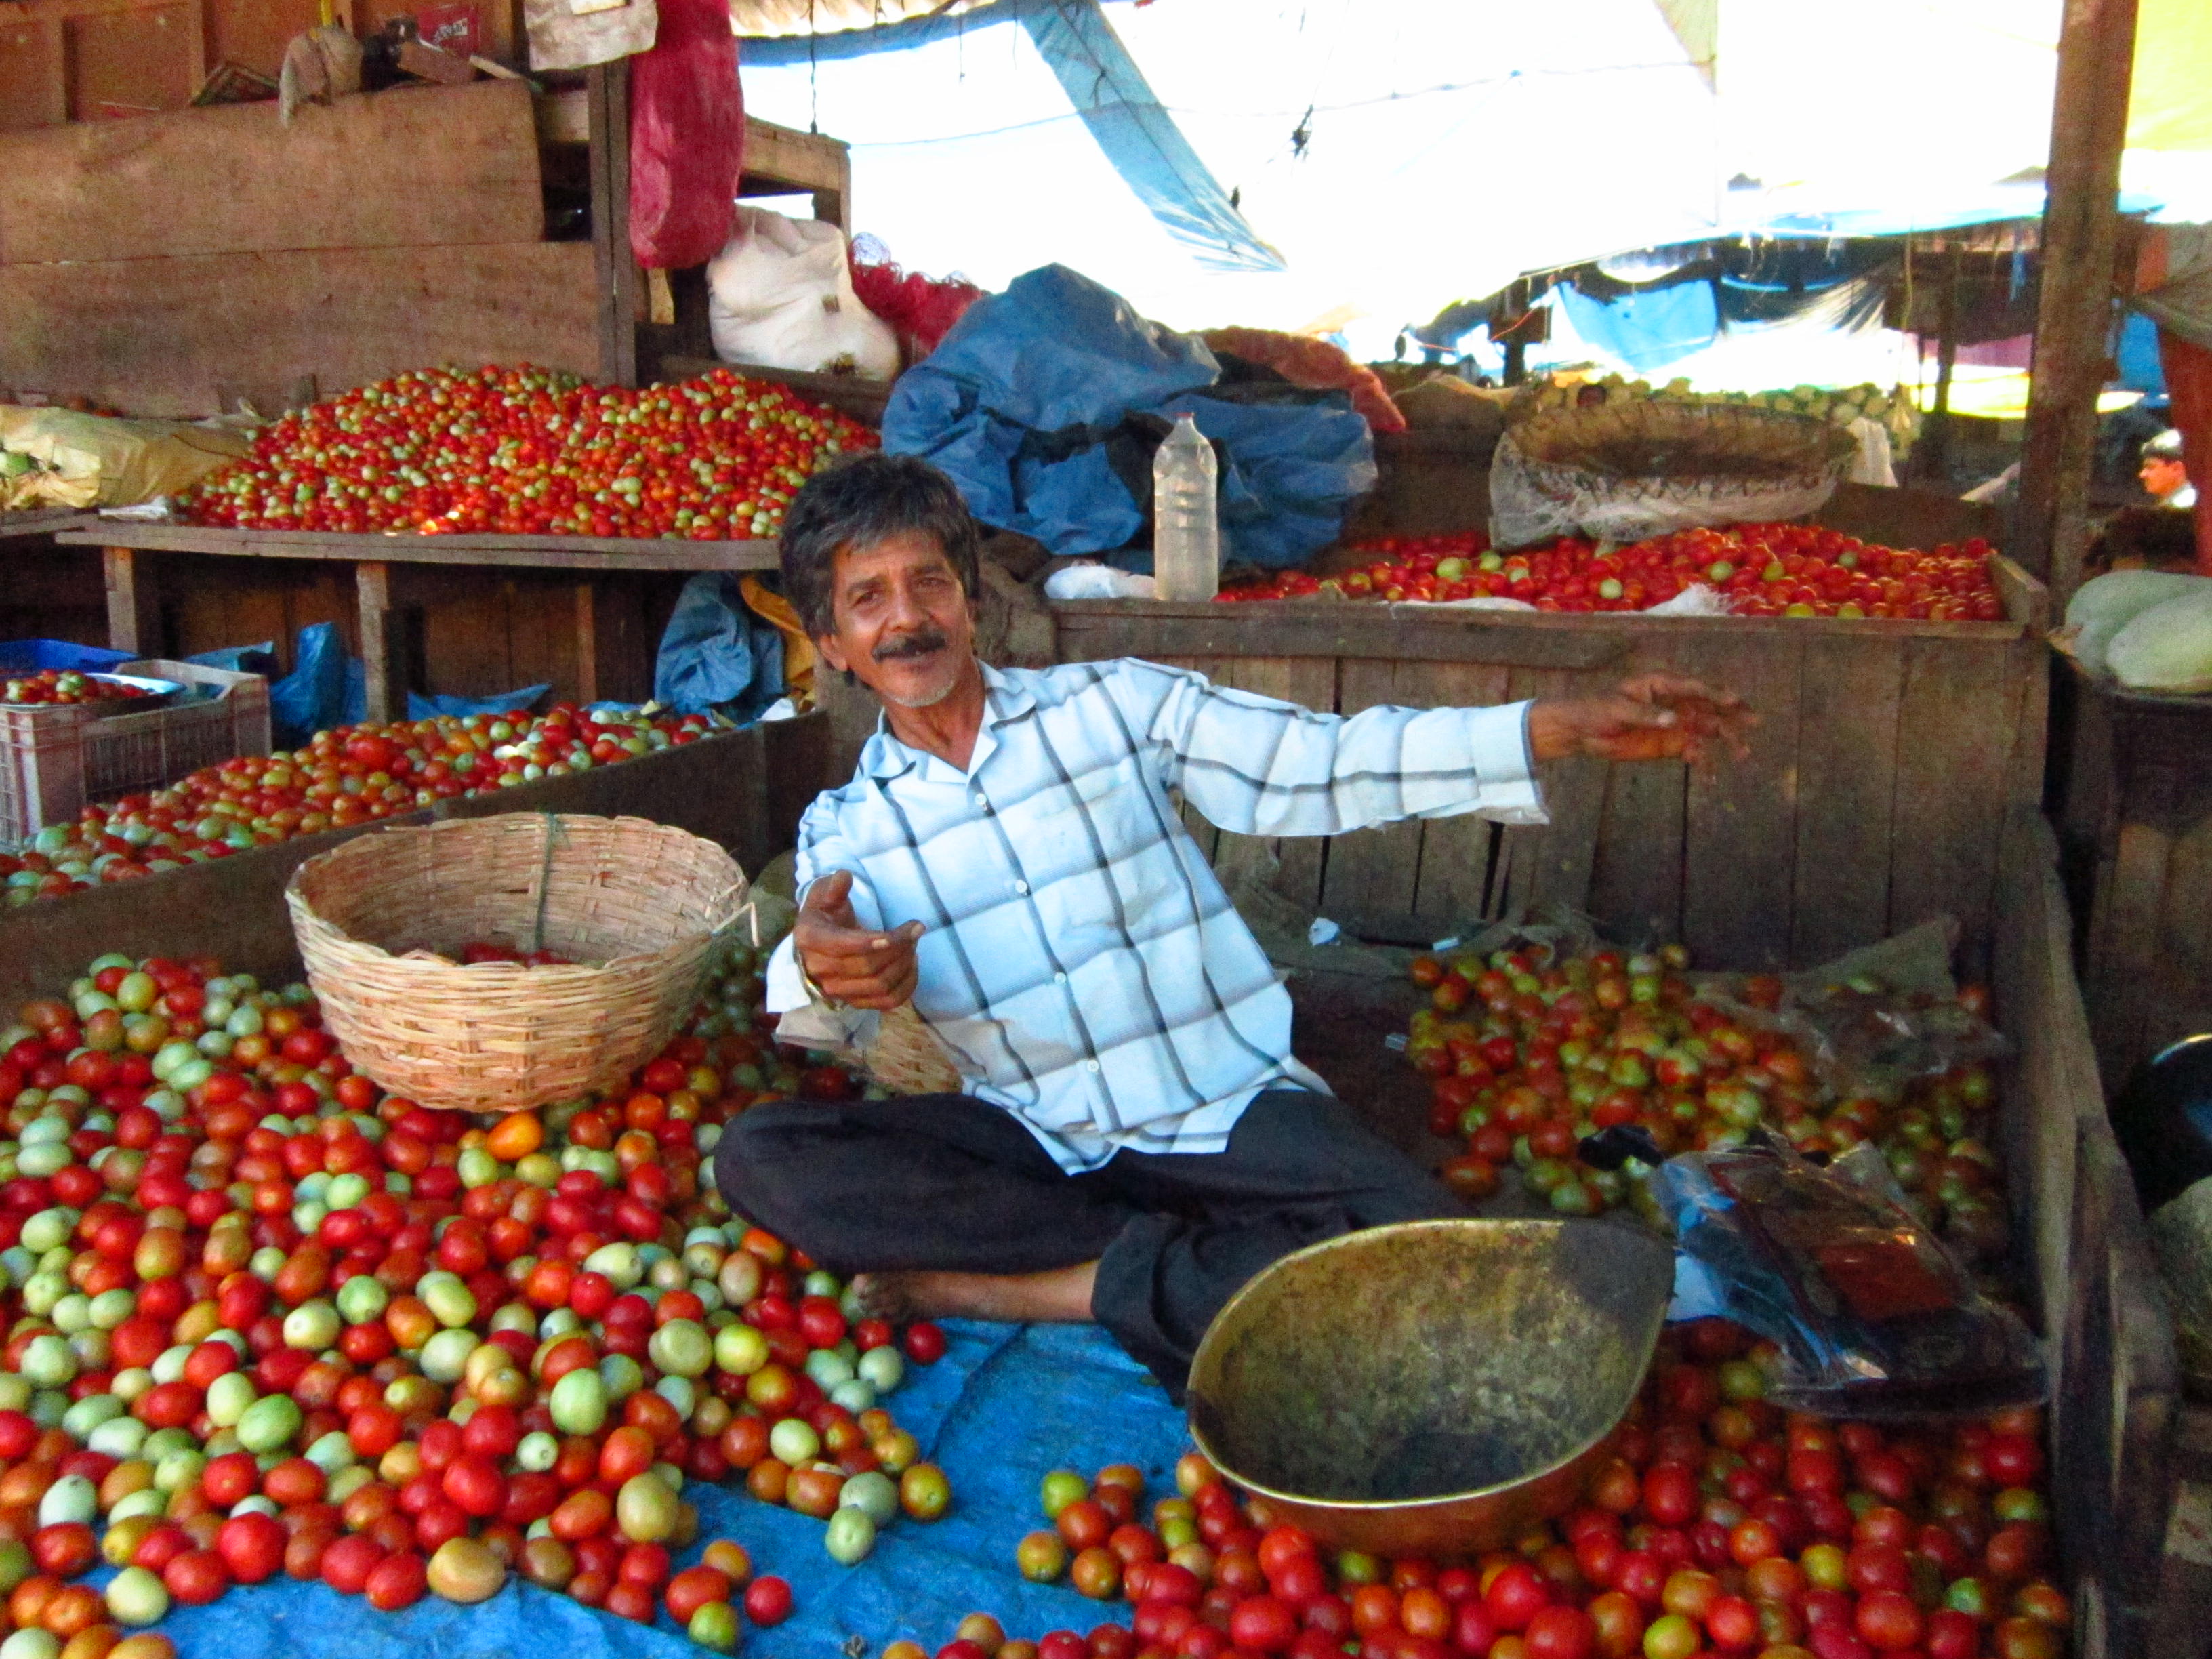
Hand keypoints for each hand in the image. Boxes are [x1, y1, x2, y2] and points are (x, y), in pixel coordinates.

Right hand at [793, 870, 922, 1010]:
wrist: (818, 943)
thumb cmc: (825, 914)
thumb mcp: (824, 895)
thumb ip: (834, 887)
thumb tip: (843, 876)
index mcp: (809, 938)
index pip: (846, 945)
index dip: (879, 940)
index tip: (908, 929)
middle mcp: (819, 969)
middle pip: (868, 966)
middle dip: (899, 948)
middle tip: (915, 930)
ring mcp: (835, 990)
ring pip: (880, 985)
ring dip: (905, 964)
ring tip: (913, 944)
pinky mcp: (853, 1002)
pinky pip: (887, 1002)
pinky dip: (907, 985)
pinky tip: (912, 964)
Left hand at [1527, 673, 1755, 768]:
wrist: (1582, 732)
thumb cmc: (1597, 710)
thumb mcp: (1618, 709)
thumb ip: (1646, 714)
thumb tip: (1673, 720)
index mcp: (1663, 685)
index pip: (1695, 687)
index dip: (1716, 693)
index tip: (1735, 700)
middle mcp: (1675, 703)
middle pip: (1710, 707)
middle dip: (1732, 715)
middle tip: (1755, 721)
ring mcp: (1675, 724)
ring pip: (1708, 731)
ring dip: (1726, 741)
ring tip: (1743, 754)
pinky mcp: (1670, 744)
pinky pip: (1693, 752)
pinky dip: (1703, 763)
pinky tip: (1711, 778)